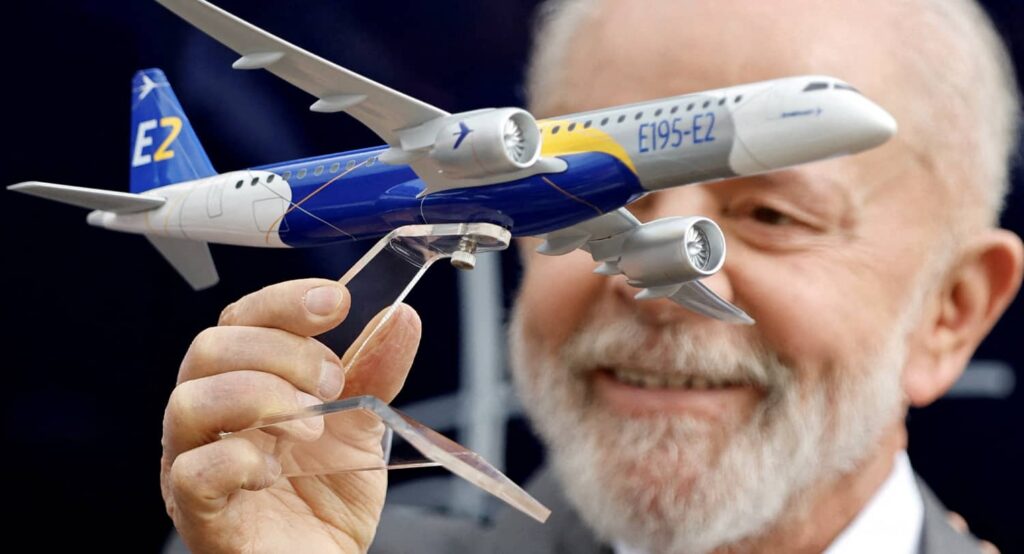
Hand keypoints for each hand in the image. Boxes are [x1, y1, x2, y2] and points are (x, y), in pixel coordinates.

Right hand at [160, 278, 420, 552]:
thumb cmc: (326, 498)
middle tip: (331, 384)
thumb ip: (377, 371)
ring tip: (311, 427)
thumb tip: (400, 317)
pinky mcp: (199, 513)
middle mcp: (210, 417)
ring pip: (191, 401)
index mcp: (242, 382)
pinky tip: (276, 470)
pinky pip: (194, 471)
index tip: (335, 302)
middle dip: (282, 353)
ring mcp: (194, 463)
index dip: (284, 301)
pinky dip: (240, 459)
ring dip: (262, 398)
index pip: (242, 319)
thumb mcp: (363, 424)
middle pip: (211, 348)